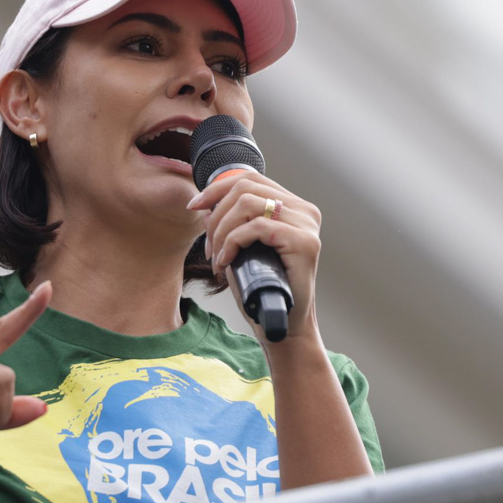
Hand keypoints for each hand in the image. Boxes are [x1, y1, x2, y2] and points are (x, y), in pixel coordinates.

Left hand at [187, 171, 322, 337]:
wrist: (282, 323)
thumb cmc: (262, 288)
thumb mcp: (245, 248)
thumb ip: (234, 223)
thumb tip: (205, 205)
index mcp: (294, 206)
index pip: (251, 179)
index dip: (217, 188)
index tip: (195, 206)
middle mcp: (305, 210)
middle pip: (246, 188)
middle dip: (216, 216)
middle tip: (207, 248)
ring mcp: (307, 225)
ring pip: (247, 205)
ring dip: (221, 231)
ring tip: (216, 257)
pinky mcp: (304, 243)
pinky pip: (256, 227)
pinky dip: (232, 243)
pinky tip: (225, 262)